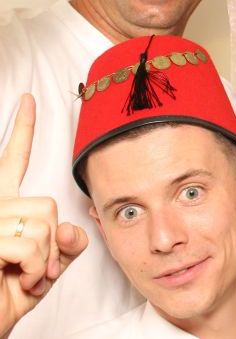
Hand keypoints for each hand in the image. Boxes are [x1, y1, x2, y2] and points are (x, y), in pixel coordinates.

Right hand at [0, 95, 87, 335]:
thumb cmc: (6, 294)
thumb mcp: (45, 266)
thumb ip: (64, 243)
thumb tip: (69, 227)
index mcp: (1, 208)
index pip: (12, 161)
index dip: (22, 129)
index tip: (29, 100)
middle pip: (47, 206)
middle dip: (53, 244)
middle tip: (34, 269)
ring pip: (43, 227)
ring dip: (45, 261)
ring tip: (23, 277)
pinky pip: (31, 246)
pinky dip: (36, 271)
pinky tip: (19, 282)